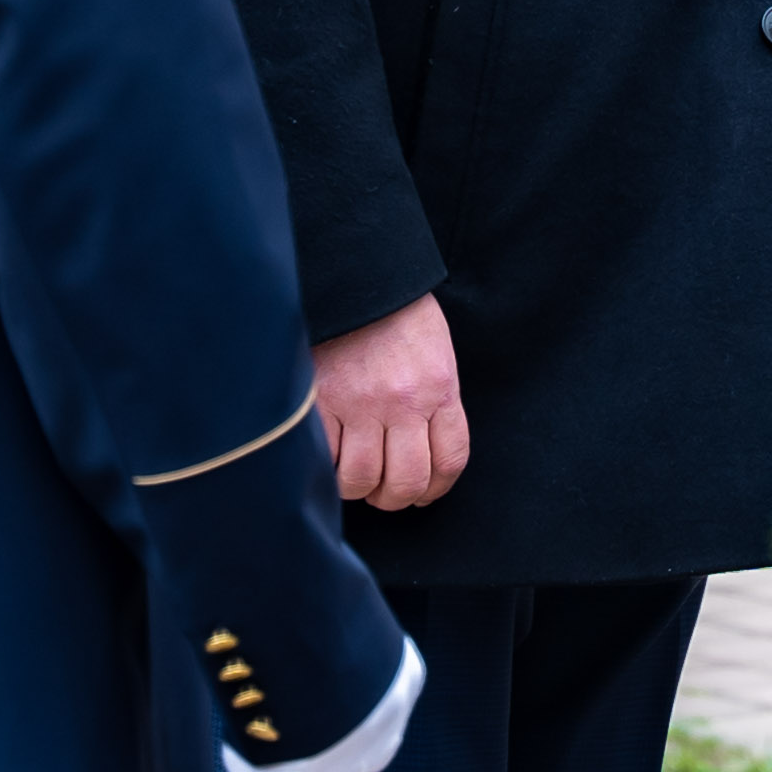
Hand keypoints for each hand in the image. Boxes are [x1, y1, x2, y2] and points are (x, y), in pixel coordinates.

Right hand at [314, 293, 468, 512]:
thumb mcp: (434, 351)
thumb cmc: (395, 312)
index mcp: (440, 387)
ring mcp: (360, 403)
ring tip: (351, 476)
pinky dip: (324, 467)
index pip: (450, 459)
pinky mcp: (321, 400)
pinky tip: (325, 457)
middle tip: (381, 491)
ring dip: (357, 488)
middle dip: (394, 498)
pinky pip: (323, 458)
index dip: (436, 488)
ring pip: (361, 479)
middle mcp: (404, 401)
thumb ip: (433, 399)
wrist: (354, 273)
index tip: (422, 492)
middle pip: (406, 481)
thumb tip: (421, 450)